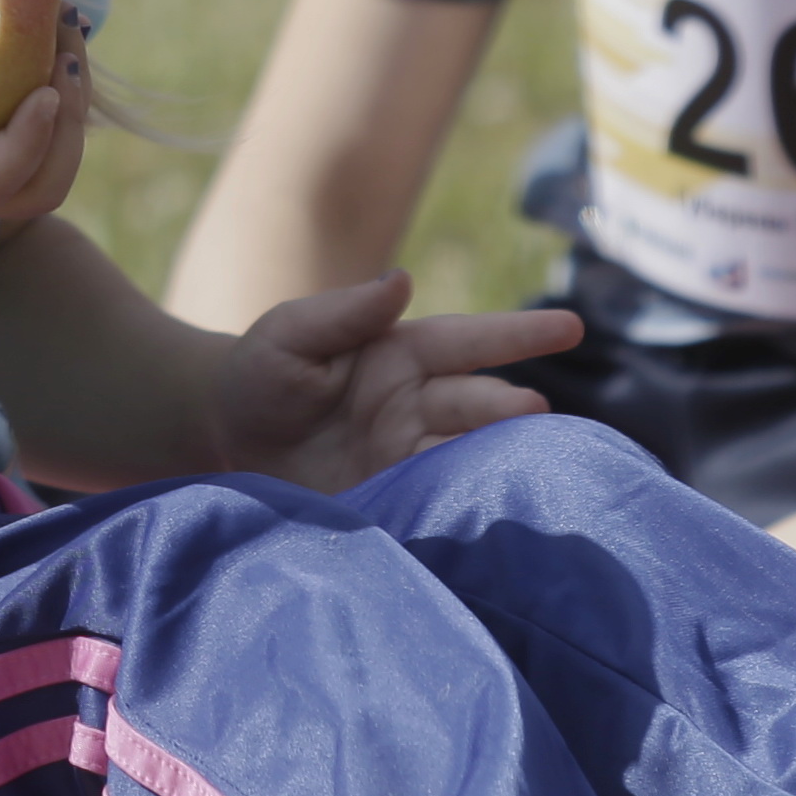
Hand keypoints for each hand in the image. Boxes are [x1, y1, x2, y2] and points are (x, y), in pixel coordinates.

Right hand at [0, 0, 86, 257]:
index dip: (28, 140)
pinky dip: (61, 92)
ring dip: (75, 101)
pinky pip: (46, 140)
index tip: (46, 90)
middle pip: (44, 182)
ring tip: (67, 25)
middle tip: (67, 33)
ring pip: (55, 168)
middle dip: (72, 114)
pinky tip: (50, 34)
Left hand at [203, 273, 581, 496]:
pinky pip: (437, 504)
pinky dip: (465, 507)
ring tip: (534, 465)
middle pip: (476, 404)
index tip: (571, 326)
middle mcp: (419, 405)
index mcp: (403, 355)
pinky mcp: (394, 503)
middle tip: (536, 413)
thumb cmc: (259, 375)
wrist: (224, 445)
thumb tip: (400, 280)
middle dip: (509, 407)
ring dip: (500, 459)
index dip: (518, 334)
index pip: (469, 341)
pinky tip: (489, 516)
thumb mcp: (289, 335)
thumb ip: (342, 312)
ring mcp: (409, 457)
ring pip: (468, 455)